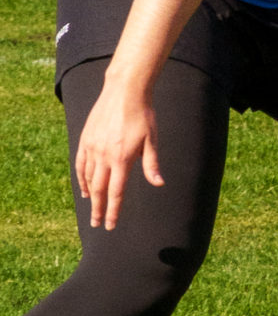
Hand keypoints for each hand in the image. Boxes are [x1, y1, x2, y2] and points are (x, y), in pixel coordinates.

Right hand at [74, 81, 162, 230]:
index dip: (113, 210)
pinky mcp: (85, 139)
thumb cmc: (143, 115)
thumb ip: (151, 164)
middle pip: (99, 189)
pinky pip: (80, 163)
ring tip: (91, 207)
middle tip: (96, 224)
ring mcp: (92, 147)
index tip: (110, 225)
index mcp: (122, 158)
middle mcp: (104, 156)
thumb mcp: (151, 139)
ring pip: (88, 177)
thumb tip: (159, 184)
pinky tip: (84, 187)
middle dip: (98, 209)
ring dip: (90, 195)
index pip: (116, 192)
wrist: (124, 91)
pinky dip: (81, 178)